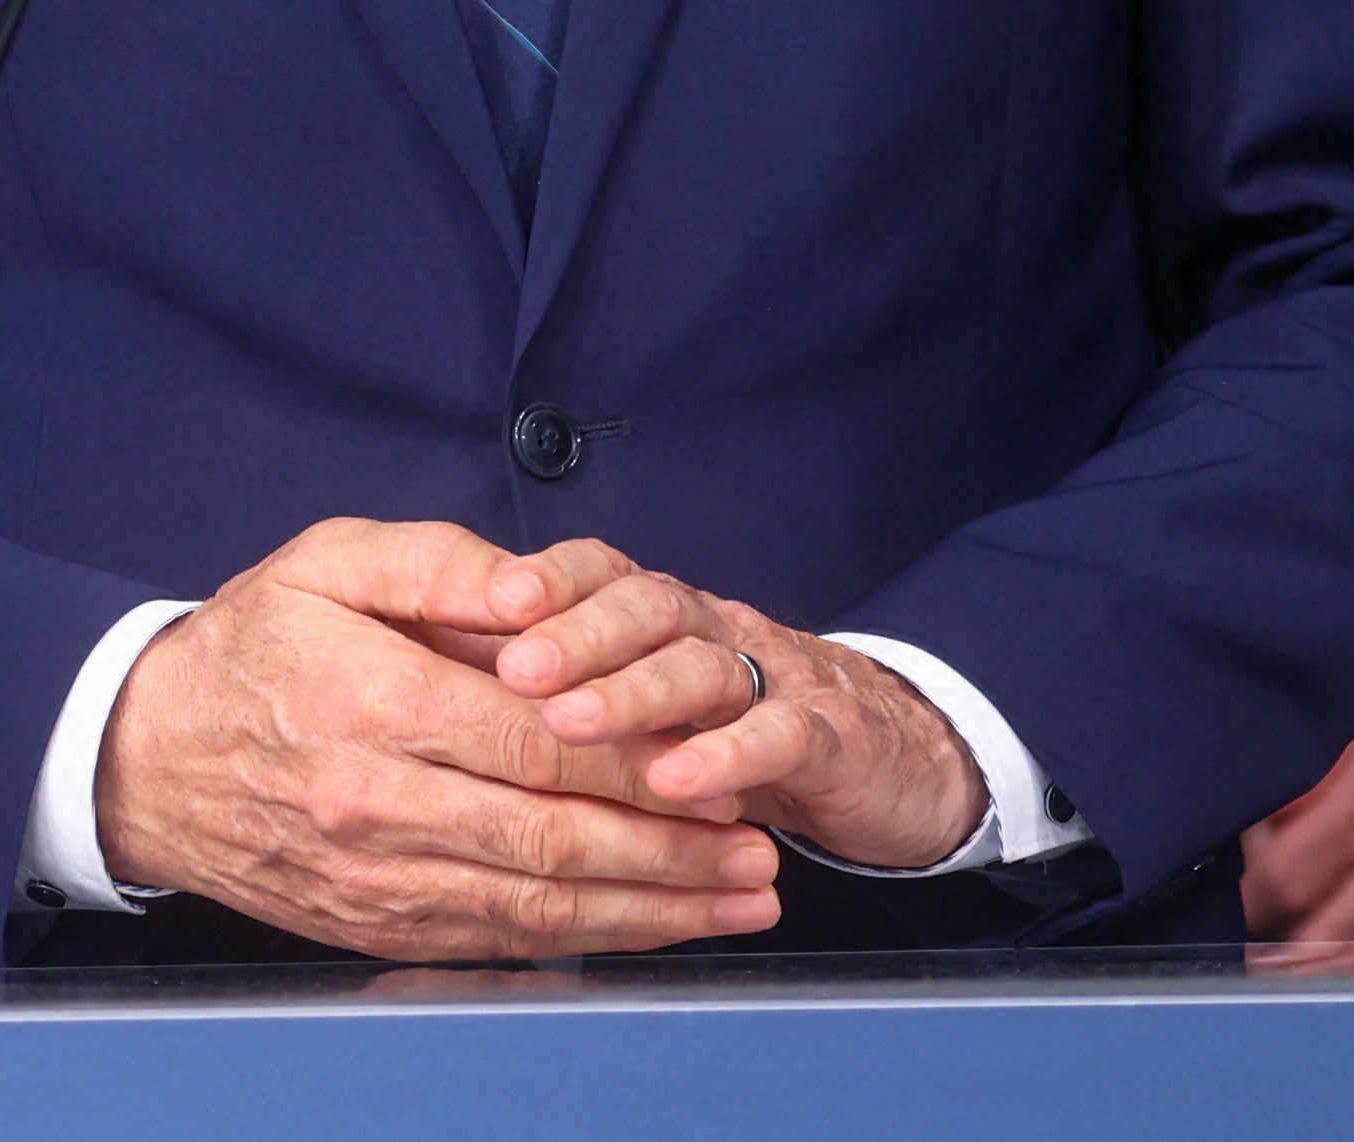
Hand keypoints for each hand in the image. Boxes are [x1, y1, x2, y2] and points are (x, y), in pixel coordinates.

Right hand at [99, 518, 784, 957]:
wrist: (145, 760)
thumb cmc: (249, 646)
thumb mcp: (328, 561)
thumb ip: (441, 563)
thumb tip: (537, 590)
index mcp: (373, 703)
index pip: (534, 745)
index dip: (637, 762)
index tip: (717, 764)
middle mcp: (377, 804)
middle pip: (551, 841)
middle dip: (672, 852)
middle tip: (762, 852)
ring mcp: (375, 880)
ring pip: (535, 908)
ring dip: (650, 911)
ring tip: (738, 900)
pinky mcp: (373, 929)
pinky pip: (493, 945)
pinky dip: (581, 943)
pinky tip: (647, 932)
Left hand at [470, 539, 984, 874]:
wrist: (893, 756)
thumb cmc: (741, 724)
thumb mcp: (660, 694)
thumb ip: (581, 676)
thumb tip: (460, 667)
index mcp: (666, 616)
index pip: (603, 572)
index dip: (549, 581)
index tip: (490, 603)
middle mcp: (718, 631)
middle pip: (647, 607)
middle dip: (578, 632)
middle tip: (518, 667)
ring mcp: (780, 679)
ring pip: (704, 664)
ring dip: (634, 692)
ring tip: (571, 722)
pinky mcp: (834, 738)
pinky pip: (782, 735)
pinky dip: (730, 755)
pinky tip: (680, 781)